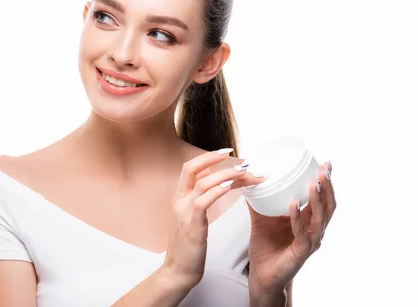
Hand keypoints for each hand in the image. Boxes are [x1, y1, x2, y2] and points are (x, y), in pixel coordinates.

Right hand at [162, 149, 263, 288]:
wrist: (177, 272)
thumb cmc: (188, 247)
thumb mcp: (191, 217)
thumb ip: (197, 196)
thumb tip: (207, 175)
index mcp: (179, 198)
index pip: (190, 168)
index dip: (207, 157)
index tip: (226, 151)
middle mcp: (179, 201)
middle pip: (192, 168)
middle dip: (215, 158)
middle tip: (240, 159)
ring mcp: (184, 212)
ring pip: (203, 183)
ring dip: (226, 175)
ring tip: (245, 172)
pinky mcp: (192, 225)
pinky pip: (203, 201)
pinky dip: (217, 191)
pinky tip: (231, 186)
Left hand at [246, 161, 335, 296]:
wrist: (261, 275)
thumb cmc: (265, 248)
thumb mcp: (261, 219)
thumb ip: (257, 202)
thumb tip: (248, 181)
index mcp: (307, 221)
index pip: (323, 199)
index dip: (326, 183)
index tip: (326, 164)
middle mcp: (313, 230)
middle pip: (328, 206)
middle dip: (327, 187)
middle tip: (324, 170)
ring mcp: (310, 242)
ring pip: (321, 218)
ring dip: (317, 199)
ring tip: (314, 183)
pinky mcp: (301, 252)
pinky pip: (303, 233)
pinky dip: (298, 217)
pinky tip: (293, 204)